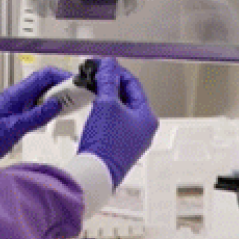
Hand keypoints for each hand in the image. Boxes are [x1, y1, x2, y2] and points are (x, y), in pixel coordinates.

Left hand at [0, 66, 71, 166]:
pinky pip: (37, 107)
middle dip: (64, 87)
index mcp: (15, 95)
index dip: (62, 76)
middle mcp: (17, 97)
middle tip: (80, 97)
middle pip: (45, 83)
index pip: (43, 76)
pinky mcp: (16, 116)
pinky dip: (48, 109)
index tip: (78, 84)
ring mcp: (17, 106)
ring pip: (42, 95)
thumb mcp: (12, 130)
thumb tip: (56, 104)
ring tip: (72, 106)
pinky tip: (55, 117)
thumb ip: (35, 116)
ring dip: (58, 98)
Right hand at [78, 58, 157, 187]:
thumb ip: (108, 81)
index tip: (101, 65)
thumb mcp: (106, 104)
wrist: (95, 174)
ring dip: (106, 98)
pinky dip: (104, 112)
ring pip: (120, 110)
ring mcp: (132, 139)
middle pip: (127, 97)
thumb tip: (109, 64)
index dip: (116, 72)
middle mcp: (143, 129)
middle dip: (110, 85)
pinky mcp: (119, 147)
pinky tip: (93, 108)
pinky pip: (114, 123)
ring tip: (91, 88)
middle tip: (94, 75)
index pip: (133, 85)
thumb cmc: (106, 143)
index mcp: (147, 118)